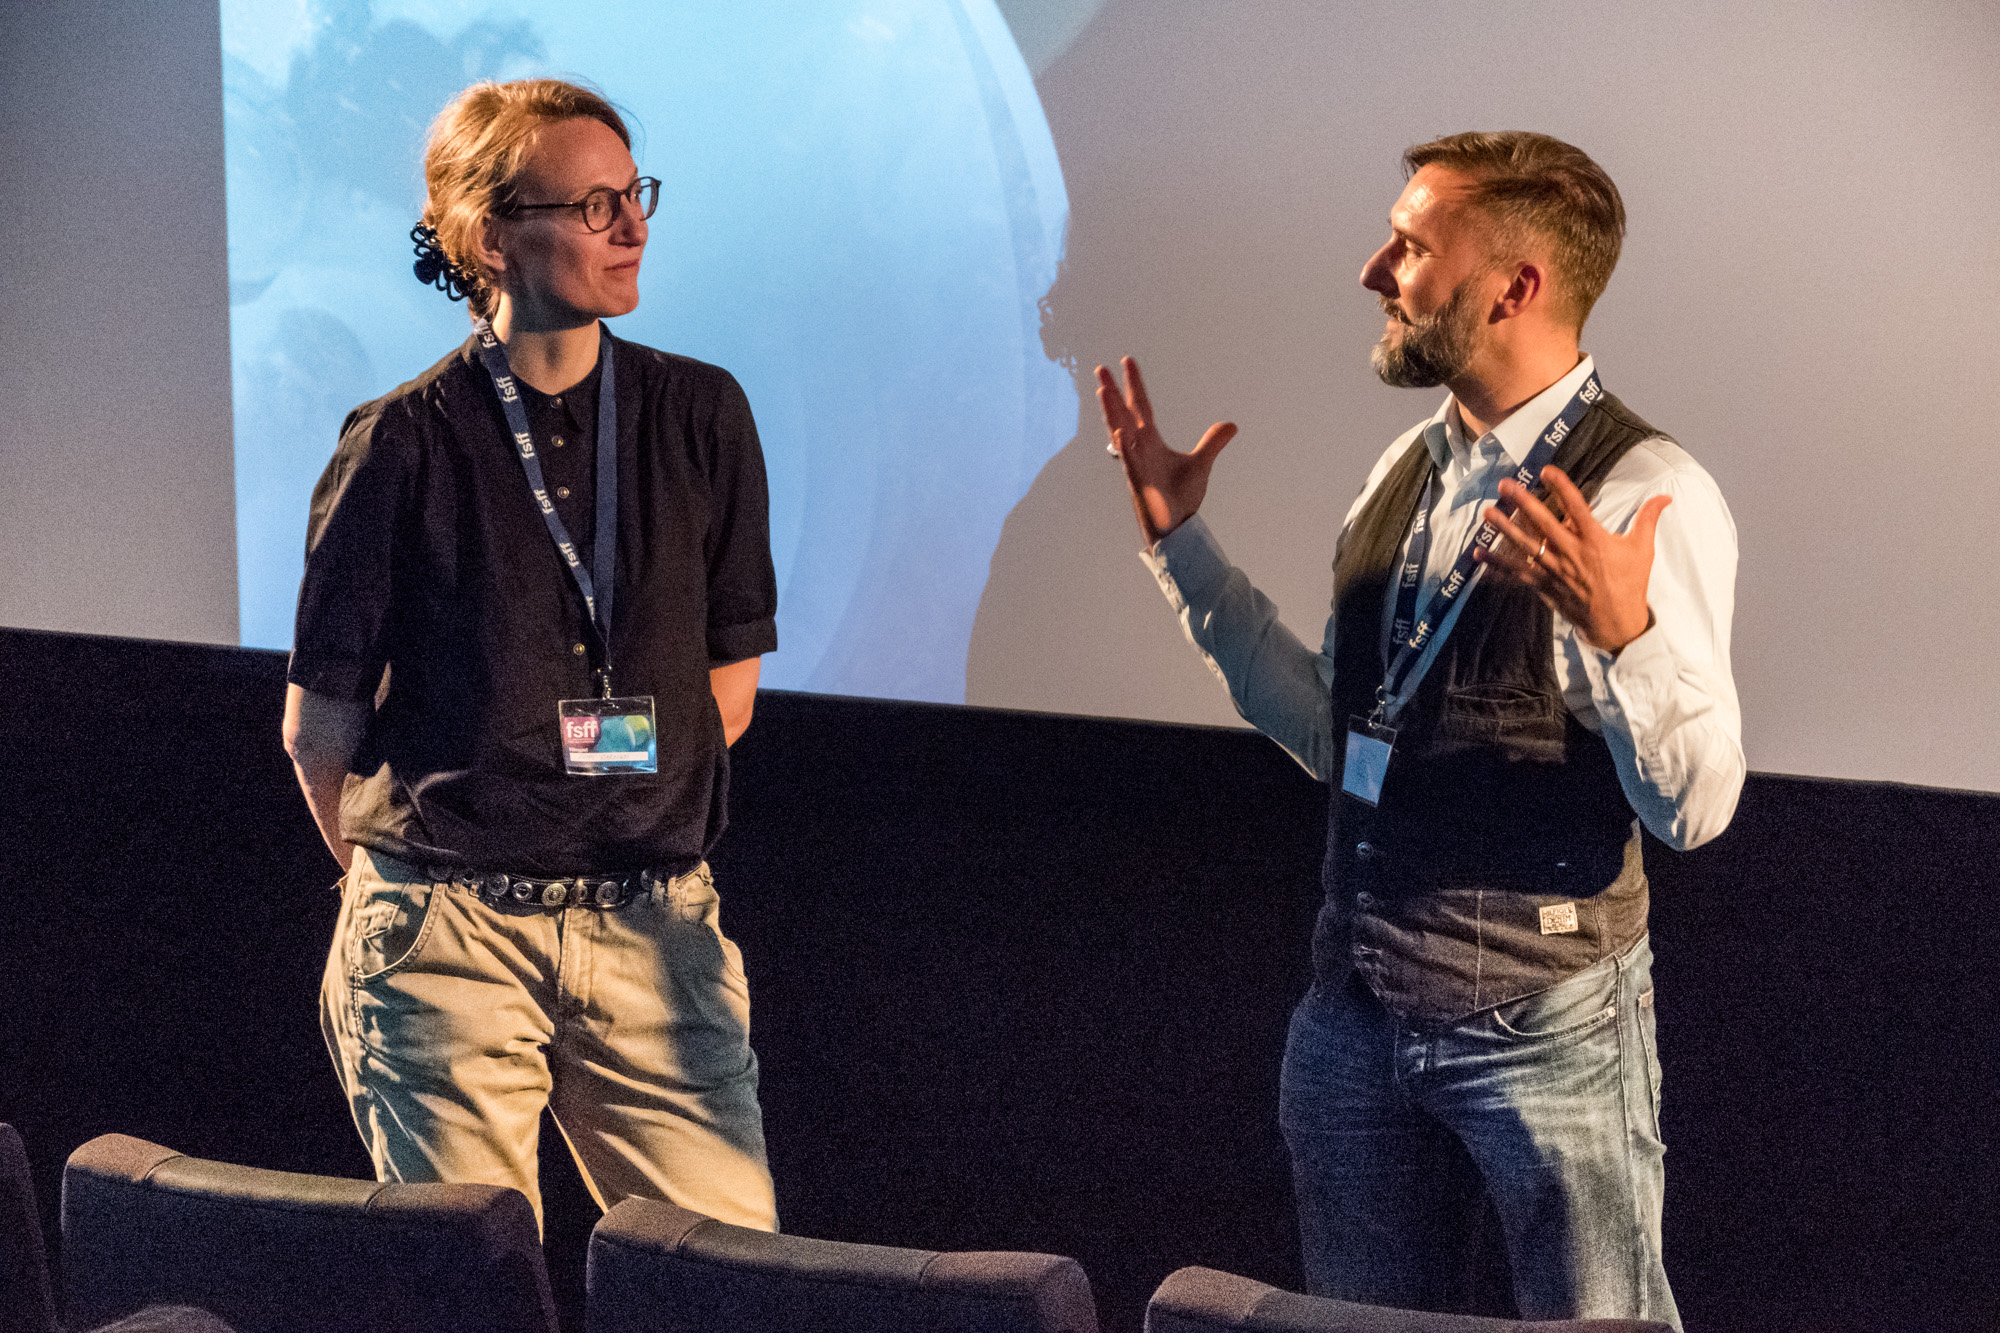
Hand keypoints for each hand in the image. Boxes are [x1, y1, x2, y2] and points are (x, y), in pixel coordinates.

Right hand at [1095, 357, 1235, 544]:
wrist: (1177, 527)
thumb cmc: (1180, 498)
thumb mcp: (1200, 464)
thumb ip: (1212, 442)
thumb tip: (1232, 425)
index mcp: (1150, 441)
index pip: (1140, 407)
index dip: (1134, 384)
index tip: (1127, 361)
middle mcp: (1139, 449)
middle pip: (1122, 414)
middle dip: (1111, 392)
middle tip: (1100, 368)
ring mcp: (1136, 465)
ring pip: (1120, 434)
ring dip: (1111, 413)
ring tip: (1102, 390)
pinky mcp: (1140, 484)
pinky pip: (1130, 464)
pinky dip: (1125, 450)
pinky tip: (1120, 434)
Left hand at [1474, 465, 1670, 655]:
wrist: (1616, 624)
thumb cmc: (1630, 584)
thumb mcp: (1642, 550)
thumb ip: (1648, 519)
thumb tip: (1666, 496)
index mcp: (1595, 541)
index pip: (1577, 507)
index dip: (1562, 487)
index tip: (1547, 469)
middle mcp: (1572, 553)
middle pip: (1544, 523)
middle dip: (1524, 502)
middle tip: (1506, 484)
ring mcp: (1555, 570)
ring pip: (1526, 545)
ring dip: (1504, 528)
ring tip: (1487, 512)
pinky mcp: (1544, 585)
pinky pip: (1517, 572)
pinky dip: (1497, 563)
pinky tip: (1477, 552)